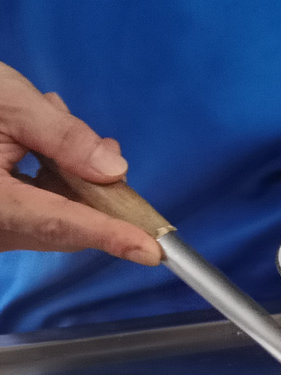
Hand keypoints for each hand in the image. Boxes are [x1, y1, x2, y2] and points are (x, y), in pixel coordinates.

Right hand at [0, 62, 161, 263]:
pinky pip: (39, 214)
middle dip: (96, 193)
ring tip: (55, 129)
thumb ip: (63, 137)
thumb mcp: (9, 103)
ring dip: (73, 181)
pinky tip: (44, 148)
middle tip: (103, 150)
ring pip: (57, 219)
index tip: (151, 251)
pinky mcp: (1, 222)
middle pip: (65, 225)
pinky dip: (53, 185)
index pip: (61, 222)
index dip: (111, 235)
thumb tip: (114, 169)